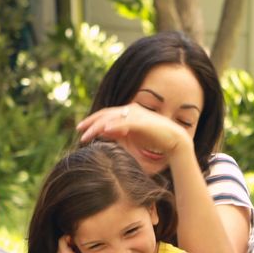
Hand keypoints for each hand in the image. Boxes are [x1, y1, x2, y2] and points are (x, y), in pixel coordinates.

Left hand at [76, 103, 190, 160]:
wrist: (174, 141)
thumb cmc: (154, 140)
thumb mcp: (131, 137)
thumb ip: (118, 133)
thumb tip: (102, 131)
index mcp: (128, 113)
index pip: (106, 115)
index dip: (92, 121)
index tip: (81, 129)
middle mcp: (131, 110)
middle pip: (106, 114)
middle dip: (91, 122)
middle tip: (78, 130)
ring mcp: (137, 115)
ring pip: (112, 118)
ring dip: (98, 125)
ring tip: (87, 134)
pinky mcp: (143, 122)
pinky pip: (125, 122)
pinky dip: (114, 125)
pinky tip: (104, 130)